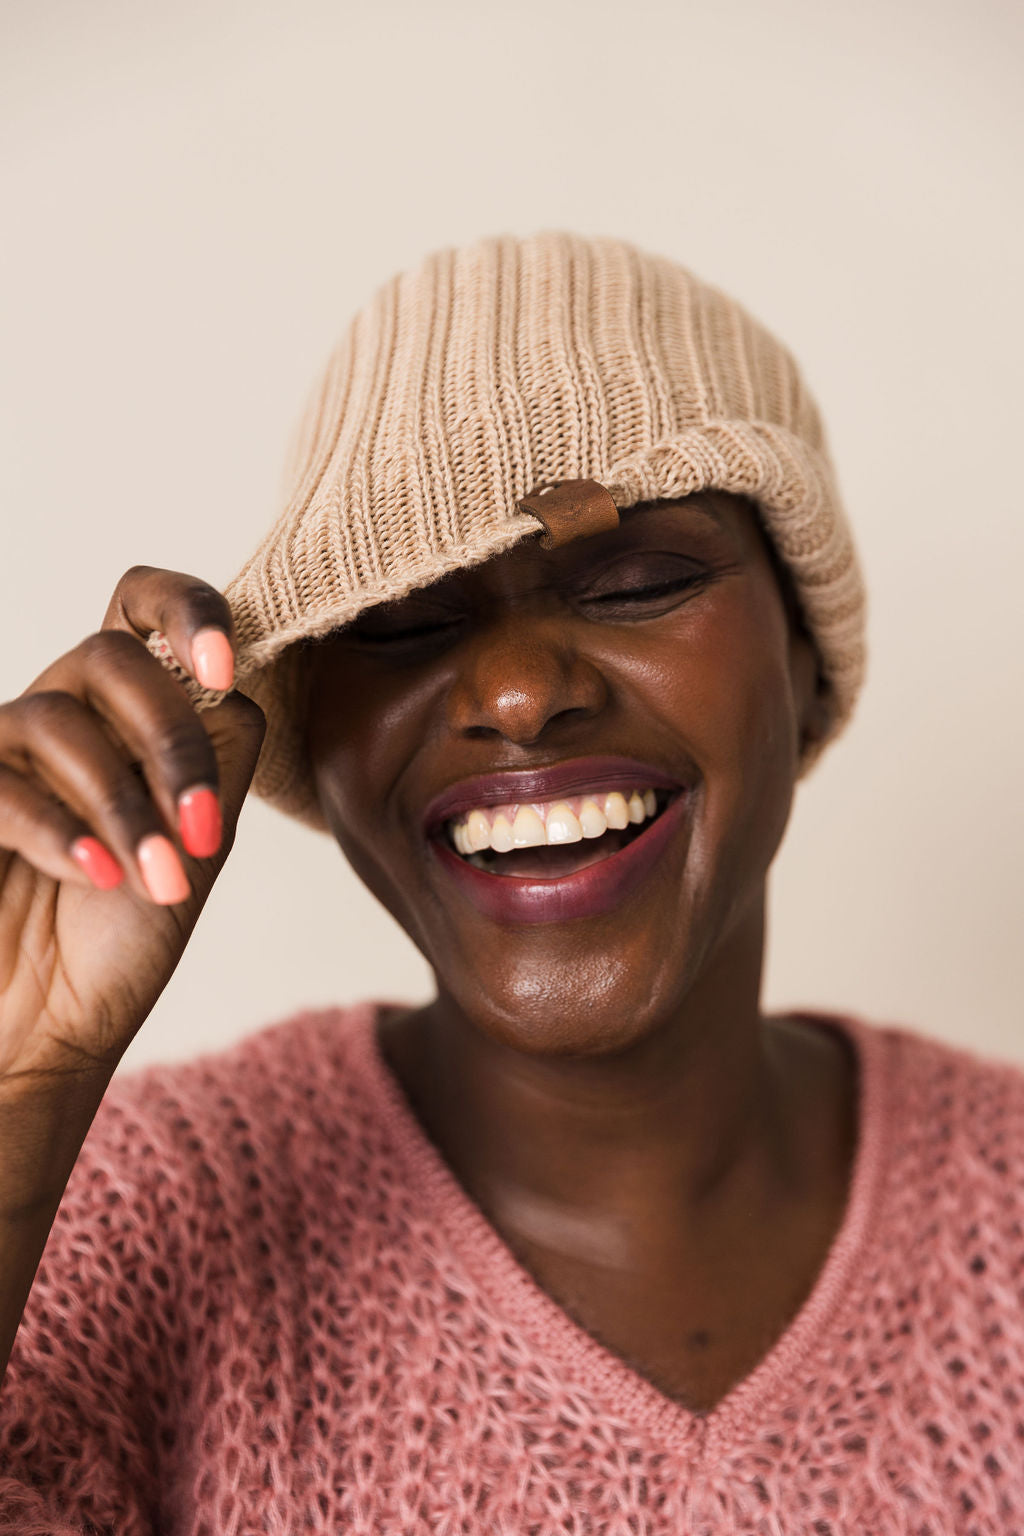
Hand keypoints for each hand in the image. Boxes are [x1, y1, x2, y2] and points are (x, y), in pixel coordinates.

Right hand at [0, 566, 265, 1091]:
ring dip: (124, 804)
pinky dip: (62, 830)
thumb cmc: (122, 936)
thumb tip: (228, 691)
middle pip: (109, 654)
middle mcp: (63, 715)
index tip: (224, 672)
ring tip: (156, 880)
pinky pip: (5, 782)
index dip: (186, 611)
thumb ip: (219, 759)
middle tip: (200, 825)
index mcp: (126, 713)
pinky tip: (98, 877)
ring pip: (60, 717)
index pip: (143, 606)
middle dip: (170, 739)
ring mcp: (3, 753)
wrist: (48, 1030)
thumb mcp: (196, 843)